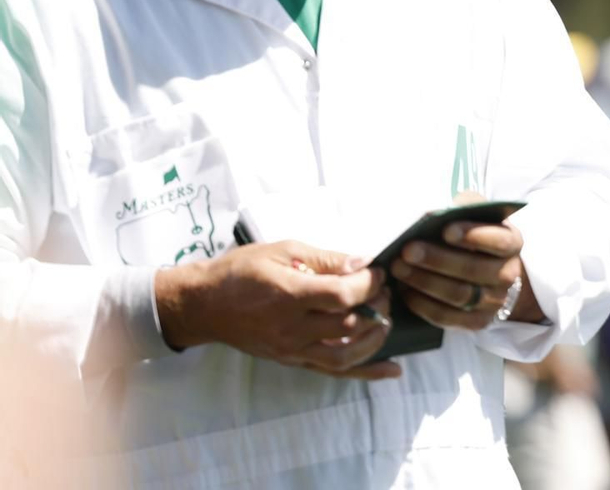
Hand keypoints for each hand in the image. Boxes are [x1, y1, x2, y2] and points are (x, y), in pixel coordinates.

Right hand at [155, 241, 399, 379]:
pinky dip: (366, 372)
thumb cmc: (241, 271)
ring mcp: (291, 350)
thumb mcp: (283, 250)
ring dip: (375, 339)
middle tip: (384, 292)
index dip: (369, 283)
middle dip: (376, 307)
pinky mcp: (292, 360)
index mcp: (288, 296)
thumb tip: (363, 262)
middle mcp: (290, 328)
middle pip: (348, 325)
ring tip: (385, 319)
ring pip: (345, 356)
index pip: (342, 296)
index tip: (378, 272)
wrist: (203, 304)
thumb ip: (326, 260)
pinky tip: (392, 368)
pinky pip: (333, 371)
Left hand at [391, 220, 538, 329]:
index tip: (446, 230)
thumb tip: (438, 212)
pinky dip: (423, 304)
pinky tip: (405, 289)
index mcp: (512, 243)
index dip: (474, 236)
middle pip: (474, 270)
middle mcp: (508, 274)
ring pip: (458, 295)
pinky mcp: (477, 322)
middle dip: (438, 259)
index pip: (499, 242)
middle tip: (408, 250)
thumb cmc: (474, 233)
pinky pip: (447, 317)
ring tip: (399, 268)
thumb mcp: (475, 214)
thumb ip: (463, 207)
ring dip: (424, 281)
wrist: (487, 269)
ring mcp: (494, 301)